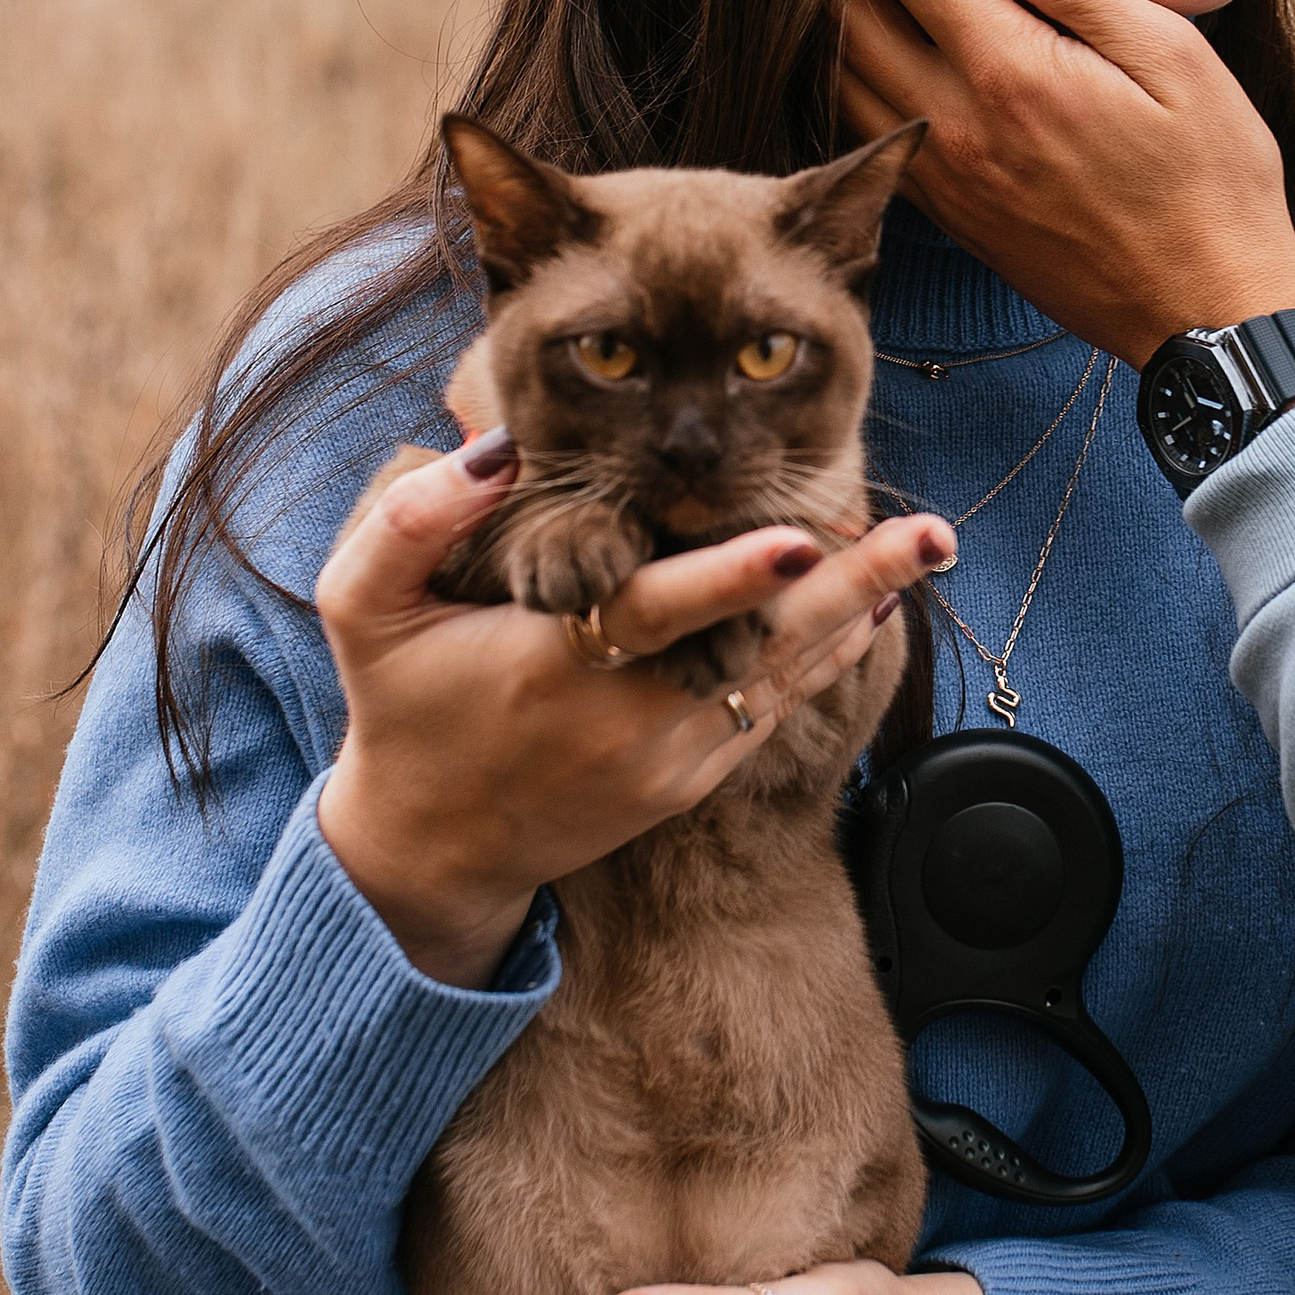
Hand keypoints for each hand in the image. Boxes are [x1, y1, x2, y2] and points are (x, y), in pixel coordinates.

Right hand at [314, 436, 955, 985]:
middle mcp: (627, 717)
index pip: (659, 613)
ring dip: (857, 609)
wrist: (434, 845)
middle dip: (848, 585)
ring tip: (929, 549)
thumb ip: (410, 522)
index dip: (732, 577)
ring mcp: (671, 756)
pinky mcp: (692, 777)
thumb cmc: (401, 705)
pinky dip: (825, 654)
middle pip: (758, 644)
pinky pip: (772, 708)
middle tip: (932, 535)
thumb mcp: (363, 608)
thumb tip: (494, 450)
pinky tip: (873, 602)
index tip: (803, 539)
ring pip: (782, 675)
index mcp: (552, 665)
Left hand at [842, 0, 1294, 366]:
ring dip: (821, 10)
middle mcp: (956, 122)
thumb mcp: (1171, 56)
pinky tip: (855, 45)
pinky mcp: (947, 213)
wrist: (1208, 312)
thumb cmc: (1214, 178)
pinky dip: (841, 76)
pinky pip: (862, 130)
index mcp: (1009, 69)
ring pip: (838, 75)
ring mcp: (943, 175)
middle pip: (846, 13)